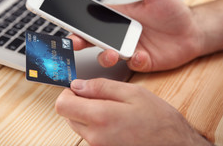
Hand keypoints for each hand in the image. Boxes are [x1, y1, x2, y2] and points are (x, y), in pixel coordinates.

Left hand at [56, 78, 210, 145]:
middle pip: (69, 115)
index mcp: (101, 117)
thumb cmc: (160, 121)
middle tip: (100, 96)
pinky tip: (116, 121)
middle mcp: (96, 137)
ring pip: (79, 125)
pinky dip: (97, 125)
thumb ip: (102, 87)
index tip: (78, 88)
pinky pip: (91, 136)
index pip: (63, 105)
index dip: (68, 93)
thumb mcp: (133, 93)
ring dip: (88, 114)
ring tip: (112, 109)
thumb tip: (78, 85)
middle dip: (78, 102)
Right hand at [70, 0, 201, 71]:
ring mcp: (130, 49)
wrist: (195, 31)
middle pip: (94, 39)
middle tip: (74, 42)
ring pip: (109, 55)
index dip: (77, 21)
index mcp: (119, 17)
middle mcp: (121, 34)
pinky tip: (142, 55)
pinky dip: (135, 61)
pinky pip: (133, 64)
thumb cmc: (173, 10)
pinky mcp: (142, 62)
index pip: (93, 19)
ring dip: (105, 55)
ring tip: (111, 52)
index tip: (64, 21)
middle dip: (81, 41)